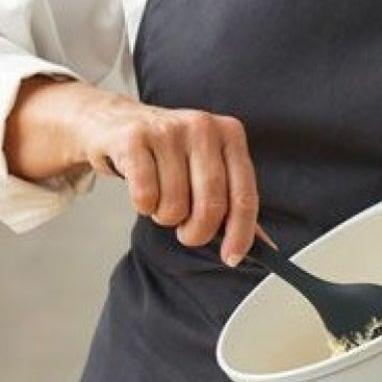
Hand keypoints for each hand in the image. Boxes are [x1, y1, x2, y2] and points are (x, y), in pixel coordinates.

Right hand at [6, 78, 258, 265]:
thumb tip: (266, 248)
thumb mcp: (206, 168)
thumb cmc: (167, 154)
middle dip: (197, 232)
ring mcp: (167, 129)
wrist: (115, 123)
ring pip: (174, 205)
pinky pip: (145, 196)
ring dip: (165, 216)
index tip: (232, 258)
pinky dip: (143, 206)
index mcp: (230, 133)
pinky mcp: (133, 139)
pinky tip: (141, 188)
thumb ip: (233, 204)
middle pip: (211, 205)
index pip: (244, 194)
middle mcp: (203, 126)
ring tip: (159, 196)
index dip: (240, 234)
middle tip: (187, 232)